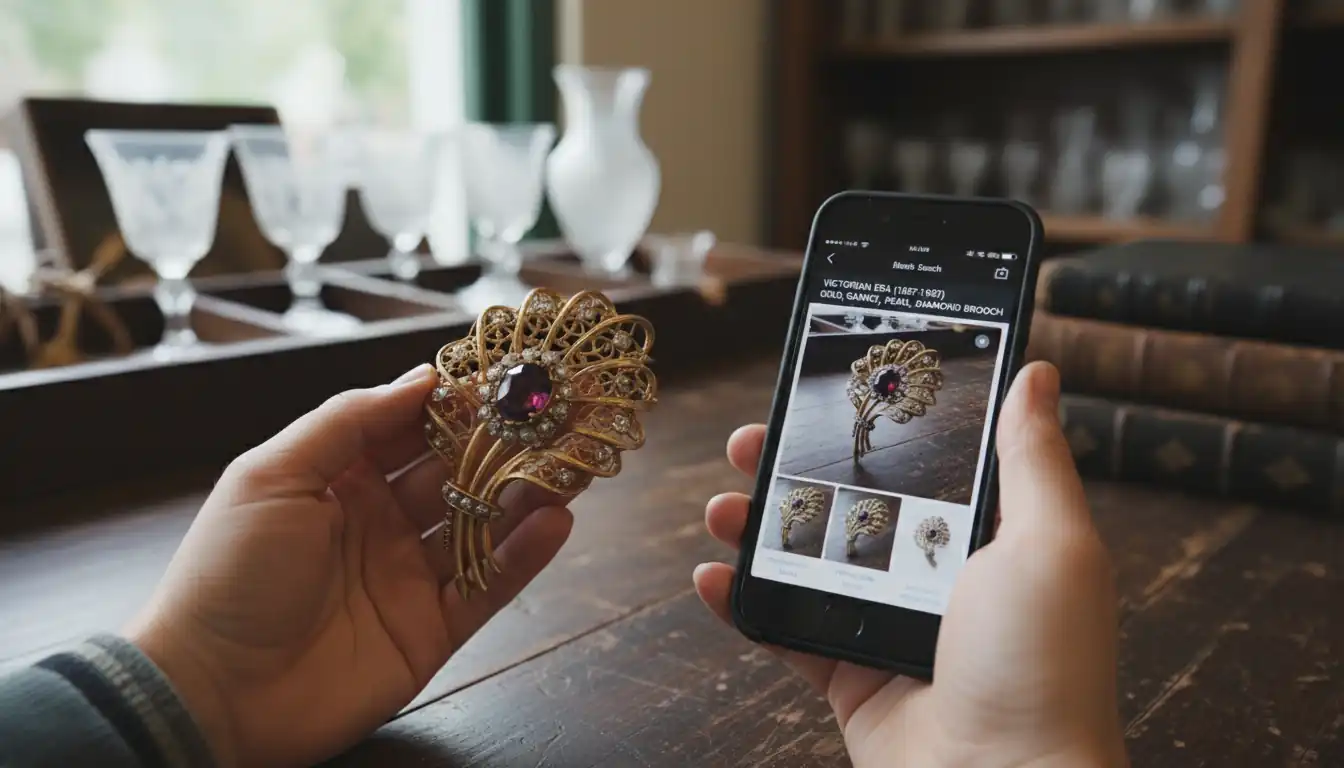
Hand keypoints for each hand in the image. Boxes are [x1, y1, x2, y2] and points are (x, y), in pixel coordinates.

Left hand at [126, 365, 573, 767]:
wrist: (210, 693)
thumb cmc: (226, 575)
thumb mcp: (273, 476)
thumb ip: (348, 421)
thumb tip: (421, 378)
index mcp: (338, 478)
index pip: (410, 426)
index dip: (455, 399)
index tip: (505, 369)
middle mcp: (379, 521)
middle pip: (455, 472)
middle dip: (504, 442)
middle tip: (557, 411)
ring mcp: (407, 576)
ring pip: (481, 526)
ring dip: (525, 493)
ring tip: (572, 461)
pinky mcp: (430, 630)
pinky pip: (487, 586)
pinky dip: (524, 555)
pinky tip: (556, 521)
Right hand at [694, 362, 1128, 766]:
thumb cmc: (1043, 668)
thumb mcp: (1050, 544)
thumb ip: (1031, 459)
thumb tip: (1037, 373)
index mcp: (989, 539)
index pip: (923, 461)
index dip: (875, 425)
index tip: (827, 391)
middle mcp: (938, 577)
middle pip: (851, 503)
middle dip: (794, 469)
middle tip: (753, 442)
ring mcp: (888, 627)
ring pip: (808, 561)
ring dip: (756, 528)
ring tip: (721, 505)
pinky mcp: (850, 677)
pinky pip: (784, 630)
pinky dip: (741, 604)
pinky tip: (711, 576)